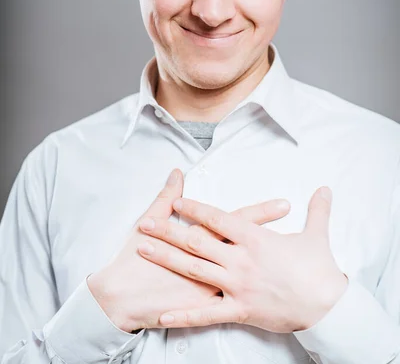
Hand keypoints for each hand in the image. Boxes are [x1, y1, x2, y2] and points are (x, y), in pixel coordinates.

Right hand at [87, 168, 290, 331]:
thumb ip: (166, 197)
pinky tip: (265, 300)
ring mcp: (210, 287)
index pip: (237, 222)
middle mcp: (211, 263)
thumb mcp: (150, 220)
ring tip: (290, 259)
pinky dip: (246, 302)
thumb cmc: (135, 257)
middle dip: (274, 238)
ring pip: (245, 275)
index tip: (284, 205)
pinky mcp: (204, 307)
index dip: (261, 214)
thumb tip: (177, 173)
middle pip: (248, 247)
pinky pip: (230, 307)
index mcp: (201, 240)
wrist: (120, 295)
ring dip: (267, 267)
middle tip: (301, 235)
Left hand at [137, 186, 348, 332]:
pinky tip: (163, 315)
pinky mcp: (239, 310)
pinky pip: (206, 314)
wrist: (328, 308)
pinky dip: (184, 315)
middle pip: (197, 241)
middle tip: (146, 224)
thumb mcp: (317, 236)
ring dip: (167, 259)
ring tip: (144, 250)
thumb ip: (317, 210)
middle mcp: (240, 259)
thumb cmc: (320, 272)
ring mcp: (237, 285)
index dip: (195, 209)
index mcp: (255, 239)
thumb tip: (325, 189)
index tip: (177, 202)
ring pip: (194, 270)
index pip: (218, 218)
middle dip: (168, 231)